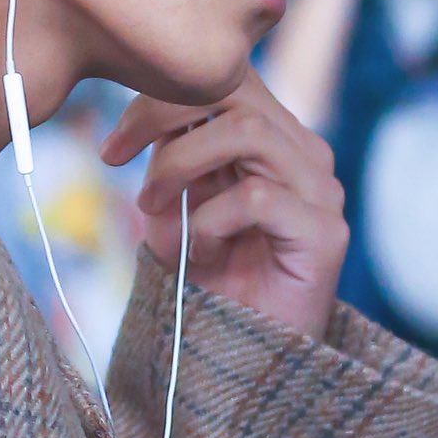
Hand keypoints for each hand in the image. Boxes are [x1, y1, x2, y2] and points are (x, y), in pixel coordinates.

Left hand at [102, 68, 347, 340]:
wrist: (240, 357)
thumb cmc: (207, 277)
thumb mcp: (173, 204)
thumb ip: (167, 153)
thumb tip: (143, 114)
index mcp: (274, 138)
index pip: (226, 79)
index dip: (161, 95)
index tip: (113, 144)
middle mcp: (304, 154)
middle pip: (235, 92)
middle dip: (161, 116)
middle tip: (117, 159)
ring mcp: (321, 191)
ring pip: (247, 133)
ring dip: (180, 164)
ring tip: (152, 208)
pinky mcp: (325, 233)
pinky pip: (257, 198)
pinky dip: (209, 219)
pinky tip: (197, 248)